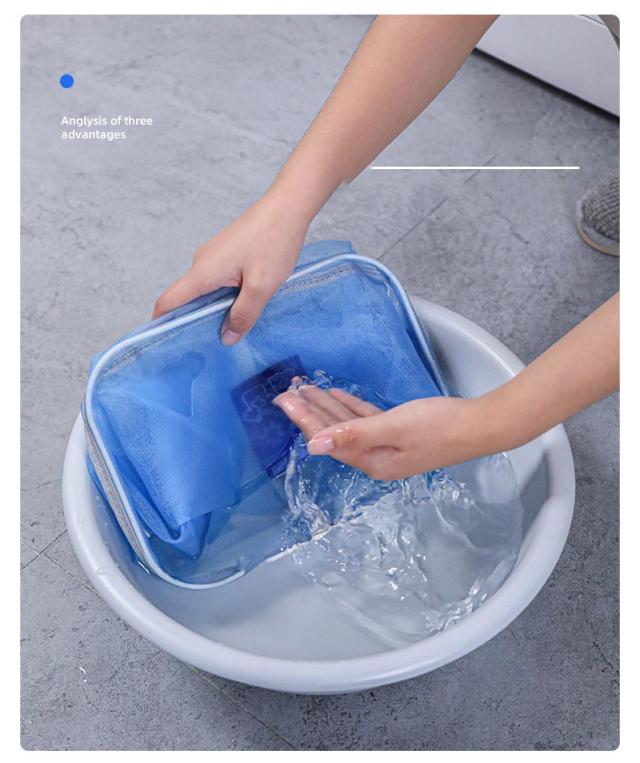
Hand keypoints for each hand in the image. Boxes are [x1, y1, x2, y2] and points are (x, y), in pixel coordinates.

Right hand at [152, 190, 308, 343]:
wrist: (287, 207)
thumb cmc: (274, 242)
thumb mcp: (261, 286)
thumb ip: (243, 314)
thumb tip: (226, 338)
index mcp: (203, 272)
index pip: (169, 301)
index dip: (161, 323)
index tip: (164, 344)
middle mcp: (202, 263)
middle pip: (186, 298)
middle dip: (192, 322)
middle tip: (207, 346)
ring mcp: (214, 257)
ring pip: (205, 290)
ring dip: (213, 309)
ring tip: (230, 329)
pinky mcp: (227, 253)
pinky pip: (218, 281)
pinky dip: (224, 296)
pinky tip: (243, 305)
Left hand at [273, 383, 489, 480]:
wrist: (479, 426)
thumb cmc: (440, 426)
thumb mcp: (394, 427)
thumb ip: (354, 434)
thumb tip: (315, 445)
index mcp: (372, 461)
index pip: (328, 439)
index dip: (305, 420)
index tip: (285, 402)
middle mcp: (375, 457)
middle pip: (333, 433)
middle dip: (309, 412)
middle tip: (286, 393)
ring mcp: (386, 445)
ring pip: (347, 424)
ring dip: (326, 406)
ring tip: (304, 389)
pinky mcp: (397, 432)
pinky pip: (365, 419)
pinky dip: (349, 406)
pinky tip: (335, 394)